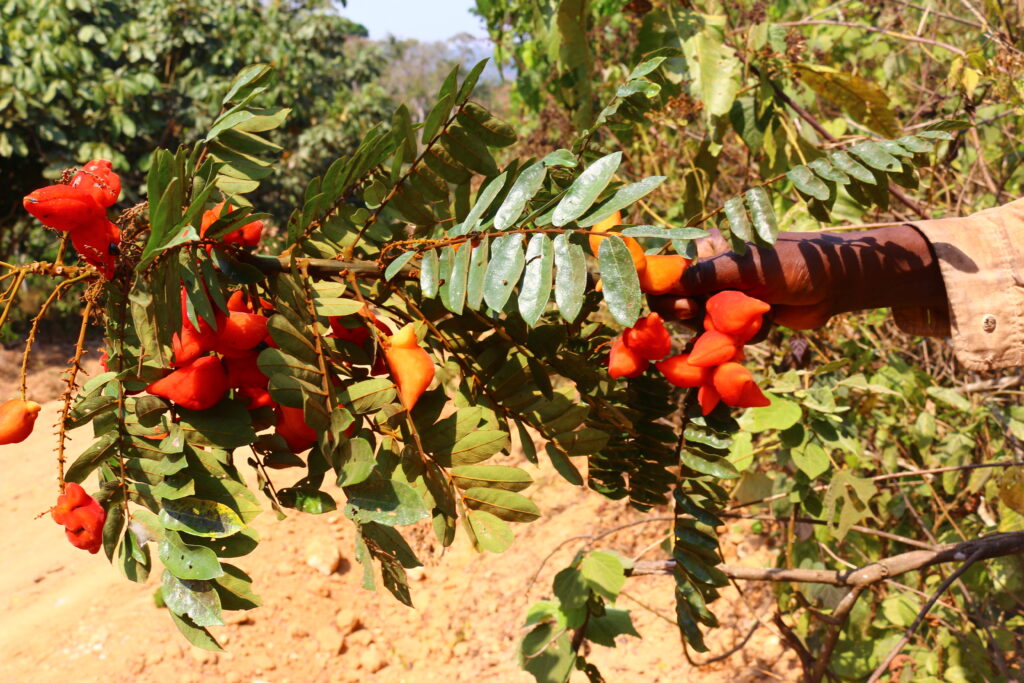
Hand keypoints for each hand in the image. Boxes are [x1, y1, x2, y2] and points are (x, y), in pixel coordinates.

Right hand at [649, 225, 947, 329]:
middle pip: (679, 304)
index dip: (661, 292)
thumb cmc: (796, 264)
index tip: (668, 307)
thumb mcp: (748, 267)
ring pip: (701, 326)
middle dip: (688, 315)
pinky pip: (725, 339)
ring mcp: (728, 299)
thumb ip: (705, 277)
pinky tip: (759, 331)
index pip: (671, 273)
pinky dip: (737, 342)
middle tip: (696, 318)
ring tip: (737, 329)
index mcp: (711, 252)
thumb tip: (662, 285)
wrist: (840, 284)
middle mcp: (715, 275)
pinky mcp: (744, 322)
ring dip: (715, 333)